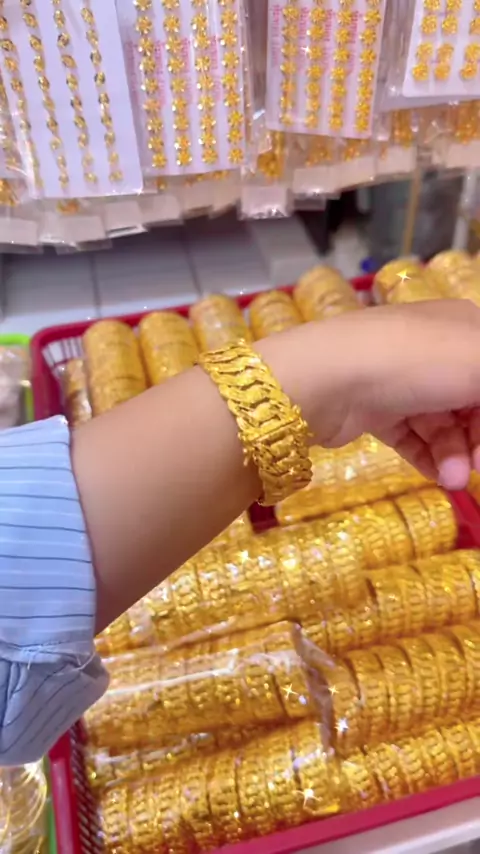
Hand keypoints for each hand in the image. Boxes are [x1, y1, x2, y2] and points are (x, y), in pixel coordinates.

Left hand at [258, 300, 479, 490]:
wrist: (327, 378)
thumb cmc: (417, 361)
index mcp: (464, 328)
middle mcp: (435, 351)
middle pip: (474, 402)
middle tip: (479, 467)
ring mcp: (403, 381)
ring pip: (446, 425)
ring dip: (456, 455)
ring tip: (452, 479)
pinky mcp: (376, 410)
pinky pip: (414, 438)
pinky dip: (429, 458)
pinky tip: (437, 477)